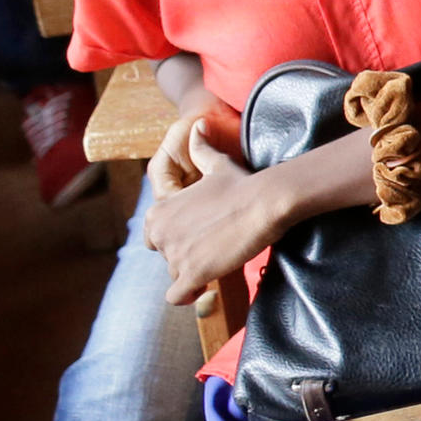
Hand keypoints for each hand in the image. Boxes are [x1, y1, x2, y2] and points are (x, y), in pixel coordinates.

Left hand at [144, 131, 290, 306]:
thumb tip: (198, 124)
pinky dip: (188, 294)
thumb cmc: (242, 183)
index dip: (177, 236)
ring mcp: (174, 254)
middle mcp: (160, 233)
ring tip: (219, 259)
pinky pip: (177, 296)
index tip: (199, 234)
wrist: (265, 202)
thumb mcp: (216, 165)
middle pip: (167, 256)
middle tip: (213, 246)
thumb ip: (200, 149)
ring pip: (176, 274)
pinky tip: (202, 286)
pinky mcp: (191, 273)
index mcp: (159, 211)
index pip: (155, 236)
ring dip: (194, 272)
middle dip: (186, 255)